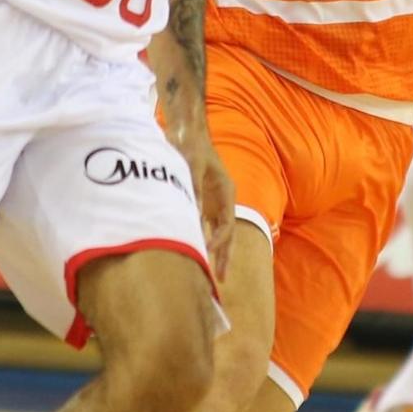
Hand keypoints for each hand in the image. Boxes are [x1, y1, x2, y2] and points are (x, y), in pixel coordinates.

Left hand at [176, 129, 235, 283]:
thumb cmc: (190, 145)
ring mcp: (212, 201)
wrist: (186, 131)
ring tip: (213, 275)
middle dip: (224, 256)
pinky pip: (203, 225)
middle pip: (226, 233)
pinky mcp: (201, 200)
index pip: (226, 224)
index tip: (207, 253)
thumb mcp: (191, 164)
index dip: (219, 241)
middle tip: (222, 280)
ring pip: (216, 232)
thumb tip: (193, 214)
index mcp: (226, 192)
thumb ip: (193, 188)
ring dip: (215, 251)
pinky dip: (201, 239)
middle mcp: (222, 200)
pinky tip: (196, 253)